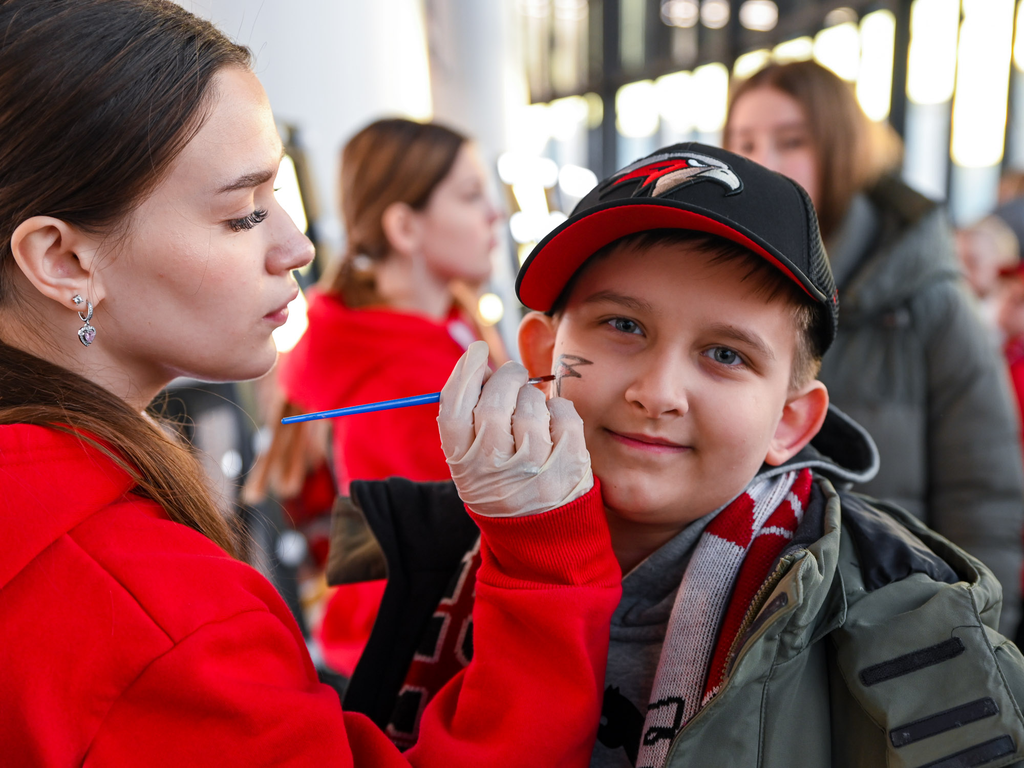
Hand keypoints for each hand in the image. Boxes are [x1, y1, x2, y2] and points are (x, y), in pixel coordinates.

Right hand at [437, 341, 592, 516]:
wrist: (539, 535)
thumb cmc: (502, 480)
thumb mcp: (473, 458)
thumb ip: (472, 413)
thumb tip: (481, 363)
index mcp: (462, 462)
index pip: (455, 405)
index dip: (465, 371)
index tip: (477, 351)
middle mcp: (494, 467)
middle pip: (494, 401)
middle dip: (506, 377)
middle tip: (513, 373)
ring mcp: (533, 469)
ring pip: (532, 404)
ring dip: (533, 396)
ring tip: (532, 408)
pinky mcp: (568, 467)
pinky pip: (564, 414)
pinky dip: (559, 408)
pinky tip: (553, 420)